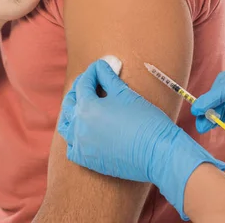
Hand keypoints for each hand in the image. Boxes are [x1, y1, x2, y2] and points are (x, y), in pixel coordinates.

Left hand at [58, 59, 224, 219]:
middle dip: (78, 90)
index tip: (100, 66)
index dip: (91, 72)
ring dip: (72, 113)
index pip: (83, 84)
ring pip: (66, 125)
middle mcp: (78, 127)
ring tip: (83, 105)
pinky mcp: (88, 160)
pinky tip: (85, 131)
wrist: (158, 152)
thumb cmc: (144, 119)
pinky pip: (72, 147)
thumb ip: (108, 77)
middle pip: (70, 103)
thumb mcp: (124, 93)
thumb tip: (102, 63)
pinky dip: (74, 137)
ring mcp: (81, 146)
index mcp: (87, 108)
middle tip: (90, 82)